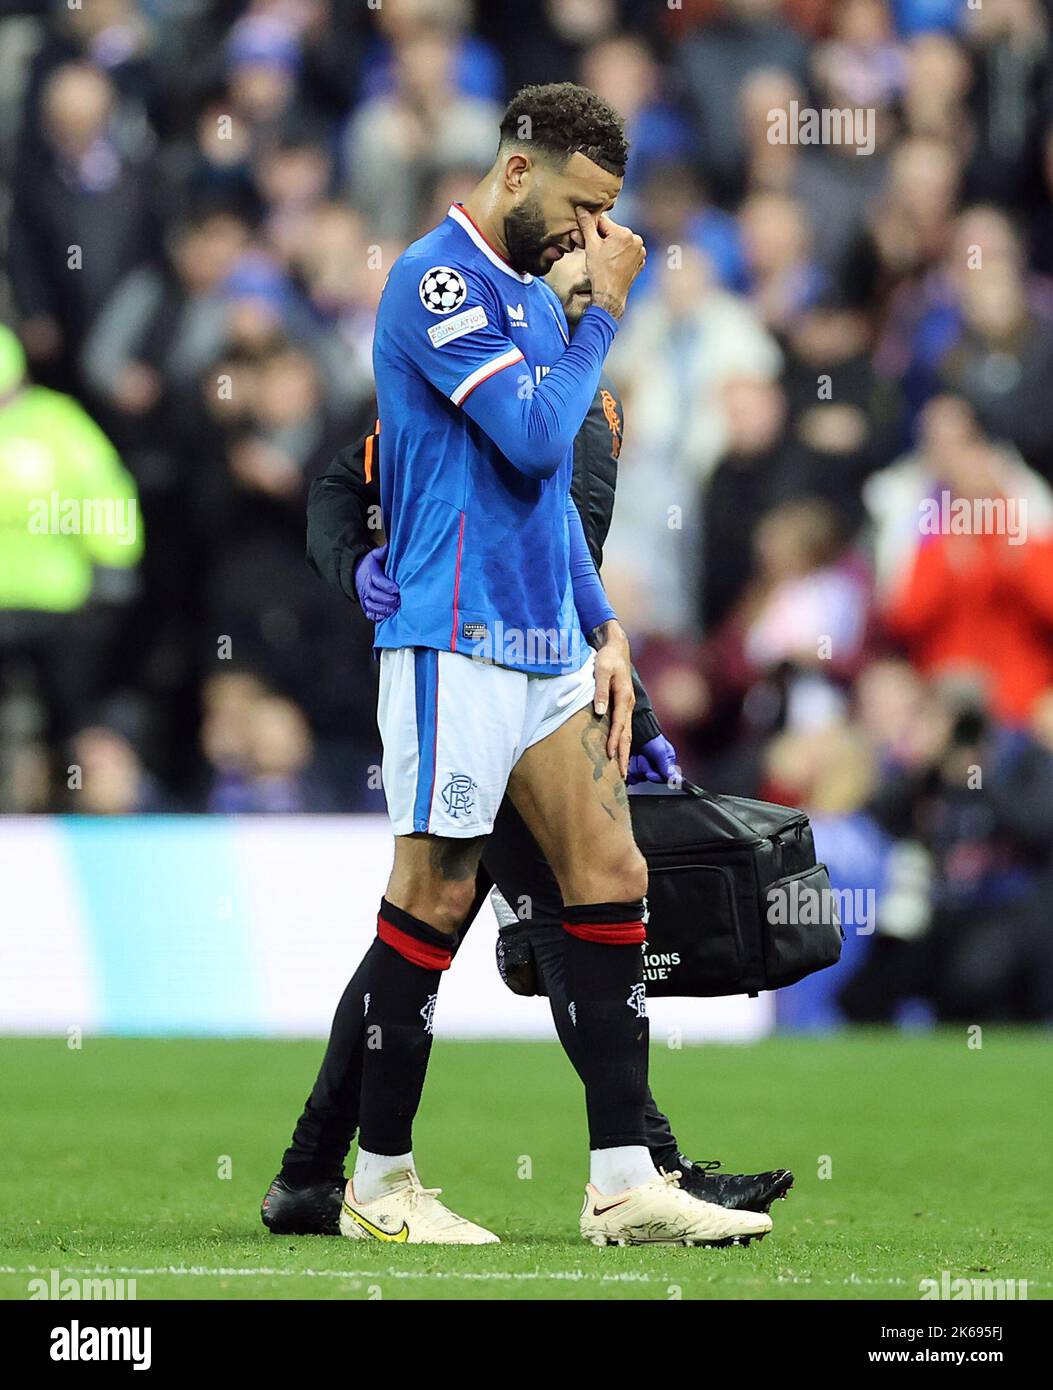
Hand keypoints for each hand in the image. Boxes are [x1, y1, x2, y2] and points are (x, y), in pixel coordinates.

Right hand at [355, 543, 399, 620]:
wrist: (355, 573)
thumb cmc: (370, 565)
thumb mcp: (375, 555)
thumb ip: (383, 552)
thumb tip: (390, 547)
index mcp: (370, 574)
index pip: (378, 580)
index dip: (388, 586)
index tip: (397, 589)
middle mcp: (366, 587)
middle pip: (375, 595)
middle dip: (388, 599)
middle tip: (400, 601)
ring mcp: (365, 598)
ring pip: (372, 606)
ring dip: (384, 609)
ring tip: (395, 609)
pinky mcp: (365, 607)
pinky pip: (370, 614)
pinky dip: (377, 616)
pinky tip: (387, 616)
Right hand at [574, 208, 645, 319]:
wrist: (610, 295)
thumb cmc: (600, 272)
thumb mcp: (591, 246)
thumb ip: (587, 225)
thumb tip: (581, 209)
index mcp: (624, 233)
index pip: (604, 223)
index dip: (593, 230)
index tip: (587, 238)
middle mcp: (636, 239)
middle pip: (613, 233)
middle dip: (603, 239)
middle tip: (595, 251)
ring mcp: (641, 251)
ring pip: (621, 242)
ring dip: (612, 246)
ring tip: (604, 259)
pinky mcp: (641, 261)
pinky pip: (628, 252)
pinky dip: (620, 255)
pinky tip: (613, 264)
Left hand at [591, 619, 634, 777]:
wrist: (617, 648)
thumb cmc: (608, 658)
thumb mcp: (601, 670)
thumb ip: (600, 691)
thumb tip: (599, 712)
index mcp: (624, 697)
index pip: (619, 725)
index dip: (614, 741)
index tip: (609, 757)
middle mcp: (628, 705)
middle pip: (627, 735)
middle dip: (624, 756)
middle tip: (622, 776)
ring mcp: (628, 706)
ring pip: (627, 734)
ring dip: (624, 753)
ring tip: (622, 772)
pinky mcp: (624, 706)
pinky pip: (624, 728)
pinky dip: (622, 743)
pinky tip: (618, 753)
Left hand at [627, 734, 679, 786]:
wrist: (635, 730)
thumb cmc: (650, 738)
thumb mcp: (660, 752)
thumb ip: (667, 768)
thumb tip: (677, 781)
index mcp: (666, 764)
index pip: (662, 779)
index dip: (655, 778)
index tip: (649, 774)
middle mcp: (655, 767)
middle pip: (649, 778)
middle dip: (643, 768)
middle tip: (642, 757)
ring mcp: (643, 767)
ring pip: (638, 777)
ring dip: (635, 766)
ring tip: (636, 755)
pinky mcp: (633, 767)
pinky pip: (630, 777)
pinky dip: (628, 770)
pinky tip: (629, 761)